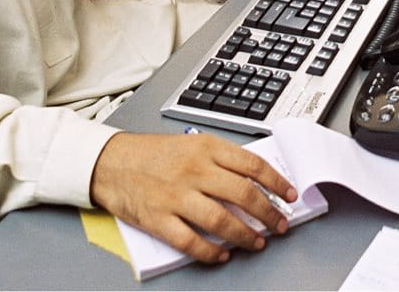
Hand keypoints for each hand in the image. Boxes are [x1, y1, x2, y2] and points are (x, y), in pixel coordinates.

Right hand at [90, 132, 297, 262]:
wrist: (110, 162)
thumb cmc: (151, 153)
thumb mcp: (190, 143)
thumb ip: (220, 158)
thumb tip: (253, 179)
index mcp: (205, 148)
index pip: (252, 165)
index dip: (277, 182)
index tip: (289, 195)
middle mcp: (194, 170)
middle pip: (243, 194)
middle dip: (268, 213)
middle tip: (280, 224)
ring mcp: (176, 196)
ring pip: (222, 220)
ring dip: (246, 235)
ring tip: (257, 242)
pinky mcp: (159, 219)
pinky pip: (191, 242)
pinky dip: (211, 252)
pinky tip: (222, 255)